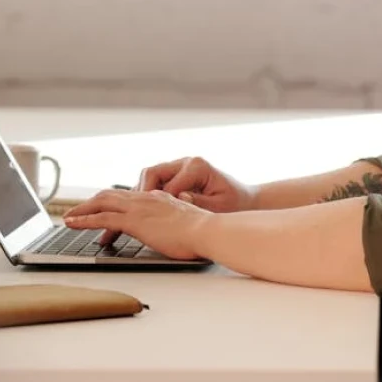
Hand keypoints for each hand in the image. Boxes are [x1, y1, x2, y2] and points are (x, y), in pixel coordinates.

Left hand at [63, 189, 210, 260]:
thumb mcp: (185, 223)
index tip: (103, 209)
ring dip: (82, 210)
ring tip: (69, 218)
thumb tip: (174, 230)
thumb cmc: (203, 232)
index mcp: (158, 198)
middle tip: (77, 211)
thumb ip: (174, 223)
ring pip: (102, 203)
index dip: (112, 202)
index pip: (128, 197)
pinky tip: (73, 224)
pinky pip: (102, 218)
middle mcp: (146, 198)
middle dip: (91, 203)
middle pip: (110, 195)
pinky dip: (84, 220)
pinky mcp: (134, 221)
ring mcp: (139, 208)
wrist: (208, 231)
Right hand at [137, 156, 255, 212]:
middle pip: (151, 173)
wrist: (245, 199)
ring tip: (139, 214)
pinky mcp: (178, 174)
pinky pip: (156, 182)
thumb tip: (180, 198)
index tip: (149, 219)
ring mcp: (181, 167)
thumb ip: (198, 202)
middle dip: (141, 194)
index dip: (155, 202)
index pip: (165, 183)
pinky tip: (148, 211)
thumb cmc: (235, 204)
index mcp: (196, 167)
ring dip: (143, 194)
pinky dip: (150, 195)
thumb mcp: (219, 207)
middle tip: (136, 215)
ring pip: (150, 176)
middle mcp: (186, 162)